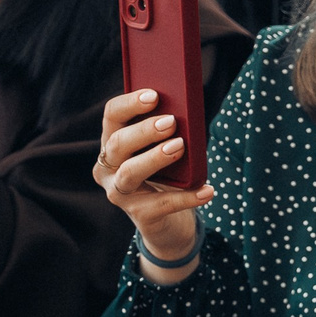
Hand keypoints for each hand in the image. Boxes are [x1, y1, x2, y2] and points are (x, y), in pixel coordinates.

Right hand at [97, 88, 215, 267]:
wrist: (169, 221)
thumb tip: (186, 111)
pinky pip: (162, 204)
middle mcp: (107, 168)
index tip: (154, 95)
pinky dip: (187, 197)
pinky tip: (207, 190)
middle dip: (143, 131)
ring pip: (130, 172)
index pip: (112, 115)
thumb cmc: (167, 175)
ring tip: (180, 147)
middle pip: (118, 143)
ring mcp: (120, 193)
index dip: (129, 104)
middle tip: (170, 122)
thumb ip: (168, 131)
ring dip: (155, 157)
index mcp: (113, 142)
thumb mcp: (165, 149)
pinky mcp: (140, 216)